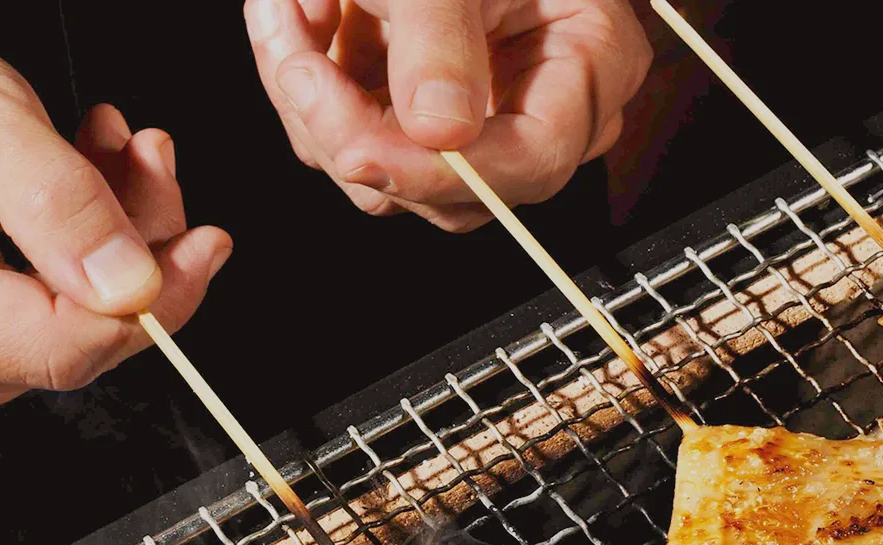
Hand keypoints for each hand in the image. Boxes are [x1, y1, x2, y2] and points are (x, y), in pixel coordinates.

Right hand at [0, 30, 229, 424]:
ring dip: (115, 235)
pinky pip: (45, 313)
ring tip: (114, 146)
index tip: (204, 245)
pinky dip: (81, 247)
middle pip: (80, 336)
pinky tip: (86, 177)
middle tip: (151, 157)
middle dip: (137, 245)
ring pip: (74, 323)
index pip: (66, 348)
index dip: (155, 299)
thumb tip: (132, 283)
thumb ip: (53, 201)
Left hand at [245, 0, 652, 230]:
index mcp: (595, 57)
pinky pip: (365, 150)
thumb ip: (440, 38)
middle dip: (355, 128)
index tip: (354, 150)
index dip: (442, 171)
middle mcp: (552, 106)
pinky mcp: (428, 121)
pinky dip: (314, 96)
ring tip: (287, 10)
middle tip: (290, 46)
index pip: (535, 156)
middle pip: (460, 188)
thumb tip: (438, 132)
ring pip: (398, 184)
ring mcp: (490, 121)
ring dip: (317, 109)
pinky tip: (295, 21)